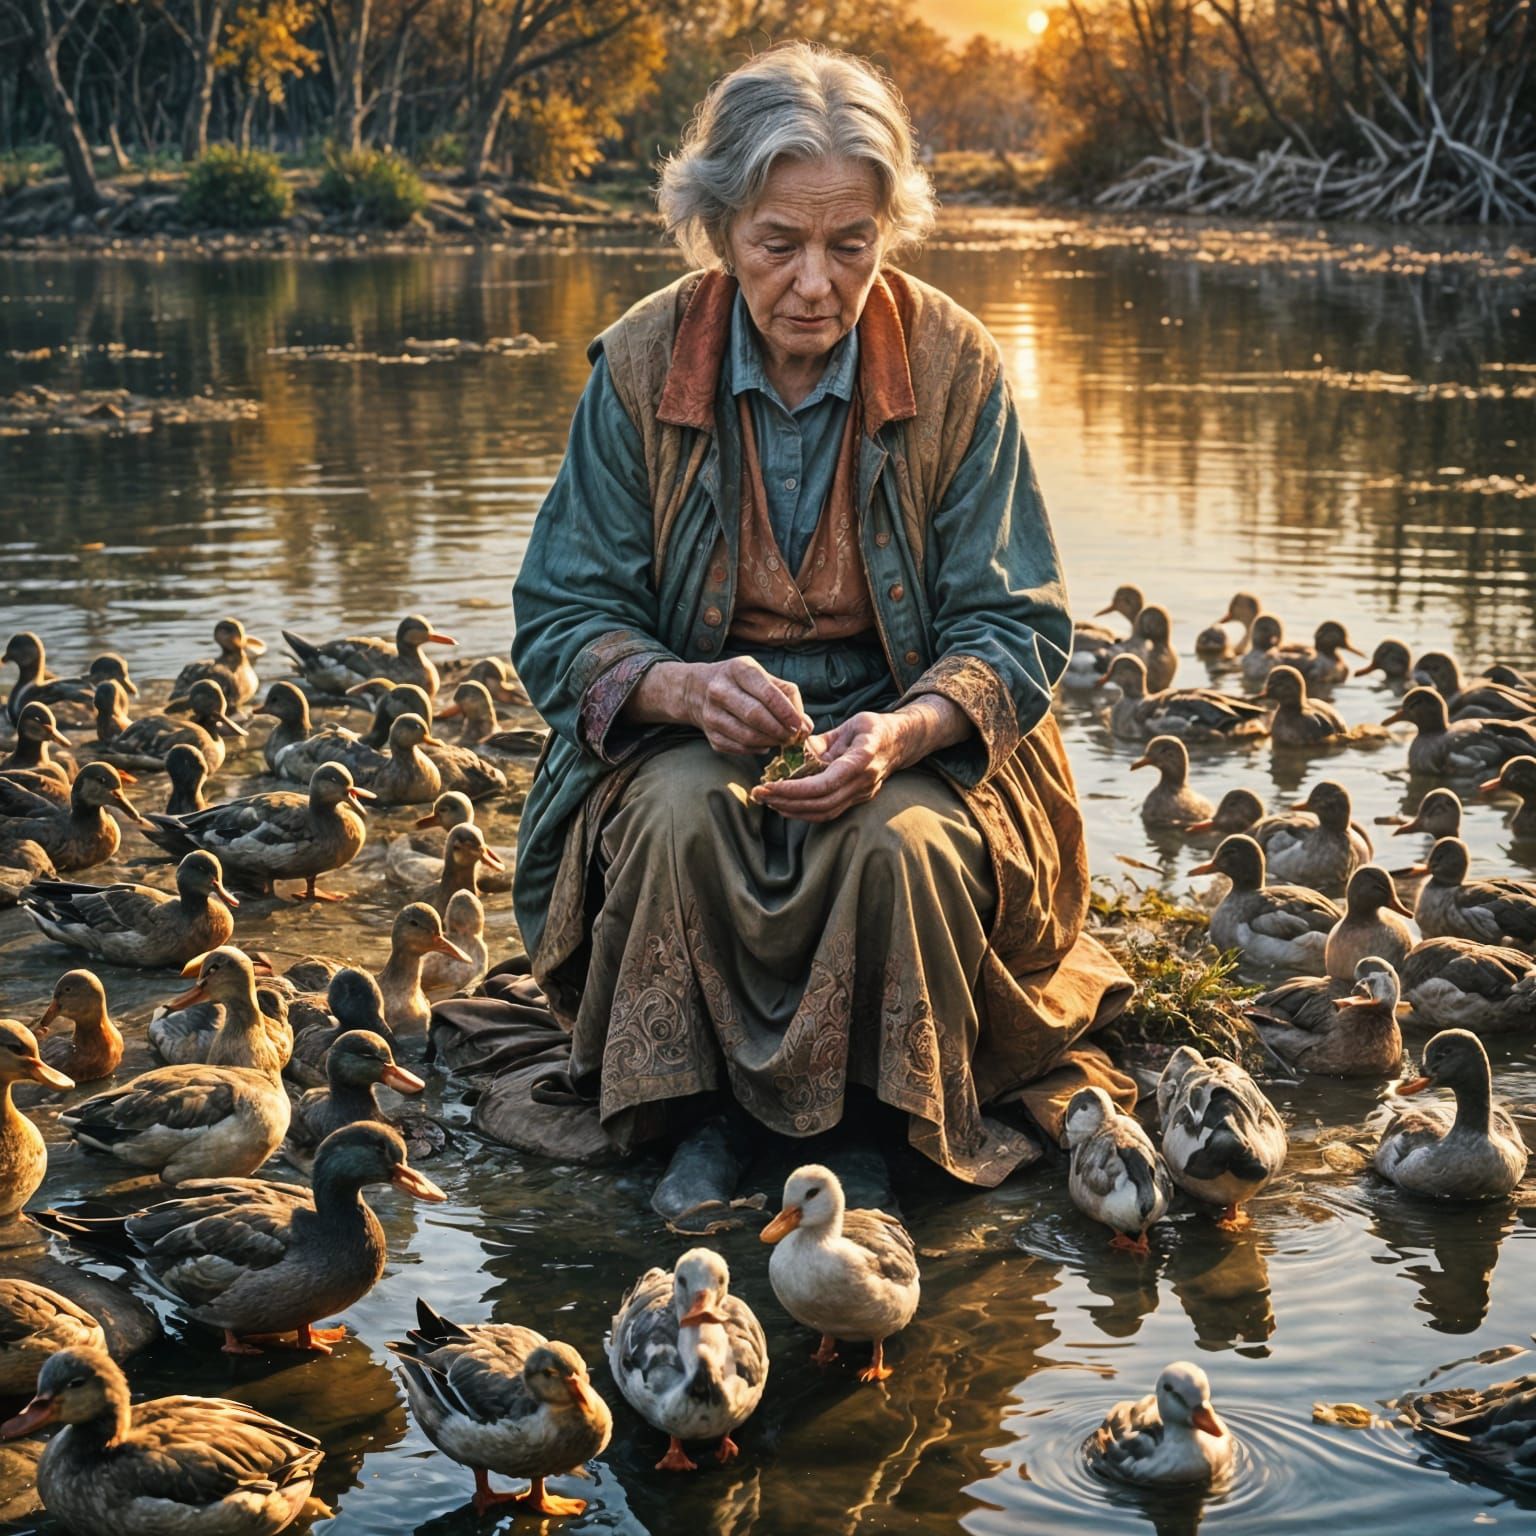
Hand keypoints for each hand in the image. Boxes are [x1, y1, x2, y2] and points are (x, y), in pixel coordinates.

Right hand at [686, 656, 812, 755]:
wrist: (697, 690)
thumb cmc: (739, 682)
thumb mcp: (761, 676)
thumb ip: (787, 696)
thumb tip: (807, 726)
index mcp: (738, 669)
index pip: (767, 693)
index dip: (787, 712)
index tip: (799, 725)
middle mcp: (720, 689)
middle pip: (756, 716)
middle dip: (779, 730)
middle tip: (792, 736)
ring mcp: (711, 713)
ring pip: (747, 736)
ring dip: (770, 742)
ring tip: (781, 740)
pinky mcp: (709, 734)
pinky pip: (739, 748)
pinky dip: (757, 749)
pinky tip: (765, 744)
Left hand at [750, 710, 911, 822]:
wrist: (902, 742)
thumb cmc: (874, 727)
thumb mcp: (851, 723)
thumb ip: (824, 739)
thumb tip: (795, 750)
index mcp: (862, 758)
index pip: (826, 783)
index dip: (796, 789)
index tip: (770, 785)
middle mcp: (863, 781)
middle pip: (822, 803)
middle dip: (787, 801)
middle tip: (759, 793)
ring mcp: (862, 794)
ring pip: (824, 813)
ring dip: (793, 810)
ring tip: (767, 800)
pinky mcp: (857, 800)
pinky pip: (829, 812)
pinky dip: (804, 812)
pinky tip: (785, 805)